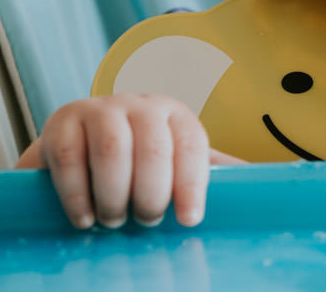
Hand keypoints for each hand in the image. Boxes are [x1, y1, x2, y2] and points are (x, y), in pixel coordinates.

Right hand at [15, 94, 242, 228]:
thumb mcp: (175, 157)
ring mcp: (100, 108)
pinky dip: (77, 194)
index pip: (192, 146)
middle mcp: (141, 105)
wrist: (77, 141)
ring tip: (115, 221)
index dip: (193, 185)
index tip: (189, 220)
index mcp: (176, 114)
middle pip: (153, 149)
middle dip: (151, 194)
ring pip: (112, 151)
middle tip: (147, 221)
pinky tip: (85, 217)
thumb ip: (209, 168)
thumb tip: (262, 179)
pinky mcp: (63, 120)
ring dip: (115, 195)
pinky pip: (69, 157)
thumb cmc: (137, 156)